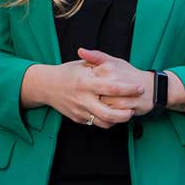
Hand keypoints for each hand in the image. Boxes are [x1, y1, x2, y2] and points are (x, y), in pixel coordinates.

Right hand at [27, 59, 141, 128]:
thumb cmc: (67, 73)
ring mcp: (80, 110)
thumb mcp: (82, 64)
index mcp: (85, 82)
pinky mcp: (78, 118)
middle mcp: (82, 98)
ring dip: (118, 120)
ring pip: (104, 122)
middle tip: (134, 109)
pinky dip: (106, 120)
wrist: (46, 86)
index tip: (139, 88)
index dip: (128, 89)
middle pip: (109, 113)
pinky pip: (96, 123)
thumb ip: (98, 62)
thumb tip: (114, 63)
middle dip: (126, 114)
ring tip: (126, 113)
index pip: (112, 88)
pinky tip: (112, 114)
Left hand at [79, 48, 153, 115]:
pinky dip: (107, 112)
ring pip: (99, 103)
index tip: (88, 85)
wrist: (152, 87)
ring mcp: (118, 93)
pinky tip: (109, 109)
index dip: (86, 83)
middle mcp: (112, 79)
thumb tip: (79, 50)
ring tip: (103, 103)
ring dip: (98, 106)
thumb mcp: (113, 61)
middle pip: (92, 91)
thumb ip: (95, 56)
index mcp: (106, 68)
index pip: (87, 77)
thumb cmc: (130, 74)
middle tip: (94, 96)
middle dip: (91, 96)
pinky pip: (109, 112)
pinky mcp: (124, 106)